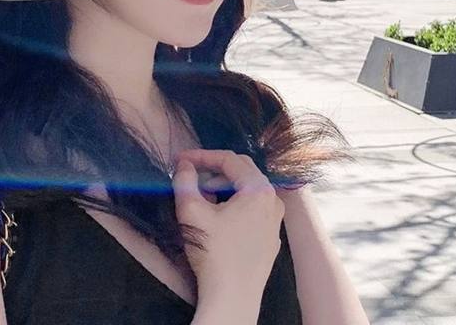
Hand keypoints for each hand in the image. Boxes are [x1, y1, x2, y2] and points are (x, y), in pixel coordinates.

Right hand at [172, 149, 284, 303]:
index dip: (202, 156)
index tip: (180, 160)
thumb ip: (184, 181)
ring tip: (201, 195)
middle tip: (191, 174)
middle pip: (242, 171)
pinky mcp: (270, 238)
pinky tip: (217, 216)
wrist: (232, 299)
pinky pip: (253, 209)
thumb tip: (183, 166)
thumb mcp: (191, 211)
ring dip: (223, 187)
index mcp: (259, 189)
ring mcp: (275, 221)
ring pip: (248, 190)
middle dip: (214, 169)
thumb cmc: (213, 252)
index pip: (229, 159)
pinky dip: (234, 204)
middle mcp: (273, 201)